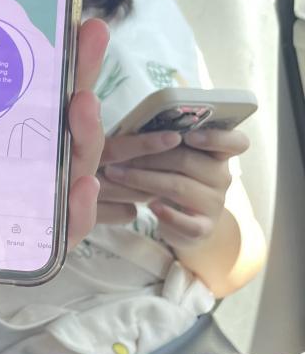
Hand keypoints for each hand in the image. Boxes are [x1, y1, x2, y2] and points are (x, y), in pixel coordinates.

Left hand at [0, 15, 110, 353]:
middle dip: (74, 75)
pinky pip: (40, 236)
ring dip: (80, 138)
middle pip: (36, 115)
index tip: (50, 5)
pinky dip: (69, 216)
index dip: (25, 42)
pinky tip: (79, 188)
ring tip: (84, 107)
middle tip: (91, 38)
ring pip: (50, 169)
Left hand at [99, 125, 248, 247]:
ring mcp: (215, 203)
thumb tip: (138, 125)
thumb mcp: (177, 158)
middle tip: (120, 156)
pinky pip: (187, 223)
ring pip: (179, 188)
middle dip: (150, 157)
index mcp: (218, 153)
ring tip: (117, 175)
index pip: (236, 142)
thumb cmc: (176, 178)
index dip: (215, 137)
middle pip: (189, 161)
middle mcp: (222, 177)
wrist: (187, 223)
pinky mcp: (203, 228)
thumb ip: (168, 141)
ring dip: (143, 180)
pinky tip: (151, 207)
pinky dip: (167, 215)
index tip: (190, 136)